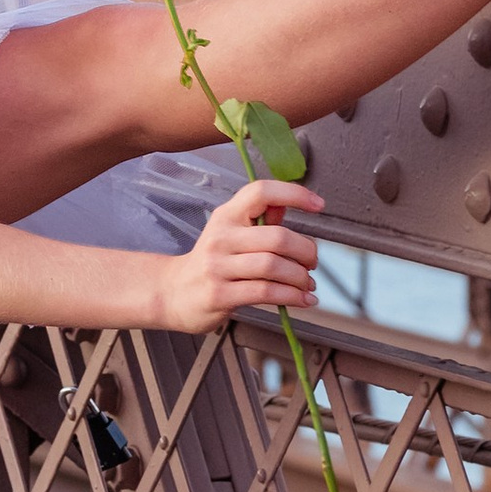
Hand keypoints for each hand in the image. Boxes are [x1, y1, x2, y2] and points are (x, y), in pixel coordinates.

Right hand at [158, 178, 323, 330]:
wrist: (172, 292)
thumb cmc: (210, 262)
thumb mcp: (230, 234)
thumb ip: (259, 221)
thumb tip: (288, 204)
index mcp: (227, 216)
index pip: (261, 192)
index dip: (293, 194)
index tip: (318, 204)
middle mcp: (222, 237)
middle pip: (277, 237)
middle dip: (305, 251)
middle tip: (312, 262)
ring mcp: (218, 266)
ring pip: (273, 266)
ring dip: (300, 277)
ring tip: (307, 283)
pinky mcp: (220, 294)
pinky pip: (266, 292)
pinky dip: (292, 296)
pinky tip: (303, 299)